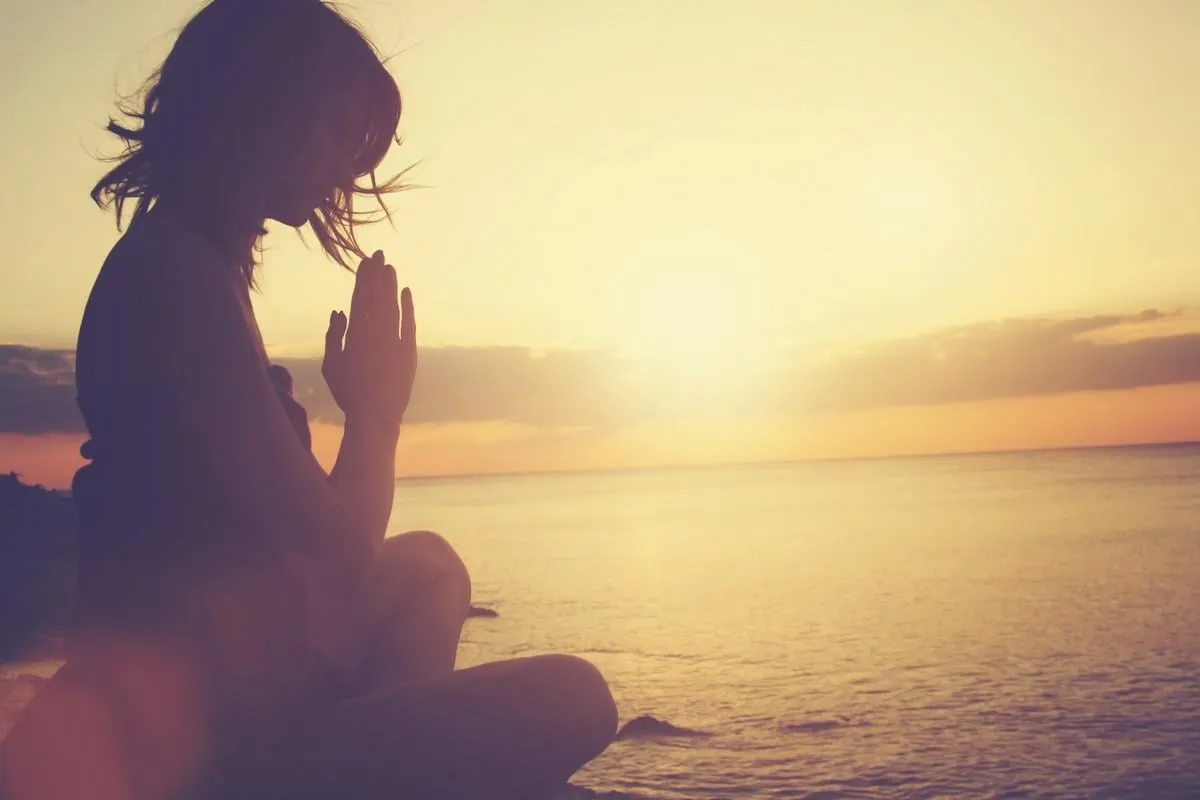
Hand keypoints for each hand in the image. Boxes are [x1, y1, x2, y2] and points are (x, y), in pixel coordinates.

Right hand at [322, 250, 416, 430]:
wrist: (375, 415)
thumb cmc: (348, 392)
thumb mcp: (331, 364)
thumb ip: (334, 335)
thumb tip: (338, 311)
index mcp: (354, 334)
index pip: (359, 298)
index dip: (362, 278)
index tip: (365, 262)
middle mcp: (375, 332)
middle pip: (376, 296)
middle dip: (377, 274)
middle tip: (378, 254)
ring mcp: (393, 340)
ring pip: (392, 305)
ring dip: (390, 285)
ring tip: (390, 267)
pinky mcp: (408, 351)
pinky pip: (408, 323)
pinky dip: (407, 306)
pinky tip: (405, 291)